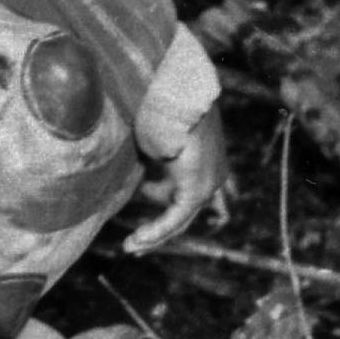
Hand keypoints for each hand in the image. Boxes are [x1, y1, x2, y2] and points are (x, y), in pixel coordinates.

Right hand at [120, 99, 230, 256]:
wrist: (177, 92)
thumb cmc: (162, 105)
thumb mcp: (154, 137)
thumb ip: (147, 160)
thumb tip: (128, 178)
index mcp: (205, 161)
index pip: (180, 193)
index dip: (155, 203)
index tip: (135, 214)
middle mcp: (211, 175)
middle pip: (180, 210)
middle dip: (156, 229)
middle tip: (133, 243)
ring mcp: (208, 183)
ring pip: (179, 219)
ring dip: (152, 235)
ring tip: (130, 246)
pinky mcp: (197, 188)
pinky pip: (175, 218)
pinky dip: (156, 230)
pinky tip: (137, 241)